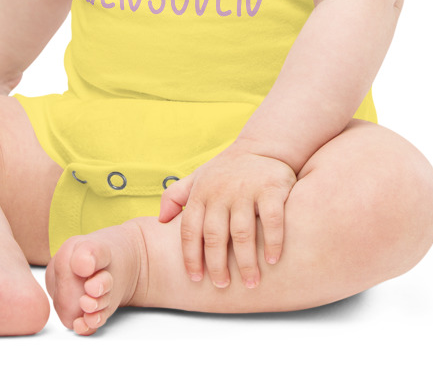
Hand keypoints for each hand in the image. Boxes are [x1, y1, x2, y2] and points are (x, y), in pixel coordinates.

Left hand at [158, 145, 295, 288]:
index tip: (195, 278)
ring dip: (246, 262)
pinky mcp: (271, 189)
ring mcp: (246, 190)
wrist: (262, 146)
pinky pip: (272, 221)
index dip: (190, 256)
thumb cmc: (226, 170)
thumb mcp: (197, 178)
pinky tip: (271, 260)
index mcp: (201, 193)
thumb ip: (176, 196)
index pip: (189, 230)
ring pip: (242, 233)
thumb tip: (159, 220)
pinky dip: (272, 242)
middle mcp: (221, 192)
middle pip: (214, 236)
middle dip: (217, 265)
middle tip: (222, 286)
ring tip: (250, 282)